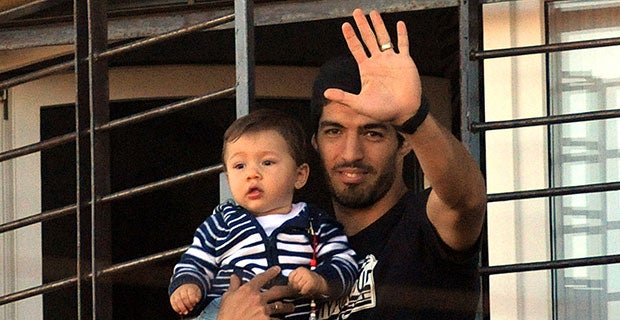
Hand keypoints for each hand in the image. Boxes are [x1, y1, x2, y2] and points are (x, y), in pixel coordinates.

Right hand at [169, 283, 201, 315]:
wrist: (185, 288)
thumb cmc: (193, 292)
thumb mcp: (197, 293)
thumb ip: (198, 296)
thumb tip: (197, 300)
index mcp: (189, 288)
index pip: (191, 293)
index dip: (192, 300)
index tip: (195, 304)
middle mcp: (182, 290)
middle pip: (184, 297)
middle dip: (188, 305)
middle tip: (191, 309)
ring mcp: (176, 293)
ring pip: (177, 301)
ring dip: (182, 308)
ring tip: (186, 312)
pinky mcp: (172, 298)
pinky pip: (173, 303)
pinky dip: (176, 309)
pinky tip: (180, 312)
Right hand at [217, 266, 296, 319]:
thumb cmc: (226, 315)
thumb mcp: (227, 298)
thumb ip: (233, 286)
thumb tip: (234, 277)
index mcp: (248, 290)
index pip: (262, 277)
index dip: (271, 272)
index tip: (278, 269)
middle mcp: (258, 298)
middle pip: (278, 291)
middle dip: (288, 289)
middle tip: (294, 289)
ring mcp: (263, 310)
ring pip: (281, 306)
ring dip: (288, 306)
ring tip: (291, 307)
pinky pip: (277, 319)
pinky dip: (280, 318)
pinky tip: (283, 318)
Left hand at [288, 267, 328, 296]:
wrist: (322, 283)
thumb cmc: (309, 282)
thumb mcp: (301, 277)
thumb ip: (294, 279)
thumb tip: (285, 286)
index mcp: (300, 269)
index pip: (290, 277)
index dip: (291, 283)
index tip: (294, 286)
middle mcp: (304, 271)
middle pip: (293, 282)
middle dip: (294, 288)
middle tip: (299, 289)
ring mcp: (308, 276)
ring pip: (298, 286)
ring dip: (299, 290)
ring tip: (303, 290)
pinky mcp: (311, 283)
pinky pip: (303, 290)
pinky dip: (304, 293)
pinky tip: (306, 291)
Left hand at [324, 9, 421, 125]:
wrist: (403, 112)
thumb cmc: (381, 110)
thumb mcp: (359, 103)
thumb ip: (343, 97)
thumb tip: (325, 93)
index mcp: (366, 69)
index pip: (356, 49)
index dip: (351, 37)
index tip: (345, 25)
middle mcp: (378, 62)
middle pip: (368, 39)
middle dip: (362, 25)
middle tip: (357, 11)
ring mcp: (391, 60)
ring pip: (384, 38)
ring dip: (379, 25)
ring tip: (373, 12)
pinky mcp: (405, 61)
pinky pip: (403, 44)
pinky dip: (401, 34)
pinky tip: (399, 23)